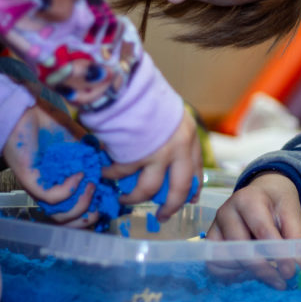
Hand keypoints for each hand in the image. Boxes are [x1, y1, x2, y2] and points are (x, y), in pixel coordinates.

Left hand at [2, 101, 98, 228]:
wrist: (26, 111)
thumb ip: (96, 159)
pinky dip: (69, 190)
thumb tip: (117, 171)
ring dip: (80, 205)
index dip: (94, 212)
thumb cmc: (51, 125)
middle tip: (100, 205)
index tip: (109, 201)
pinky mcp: (30, 181)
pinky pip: (51, 198)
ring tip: (90, 185)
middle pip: (67, 222)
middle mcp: (49, 190)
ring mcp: (39, 187)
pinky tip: (78, 174)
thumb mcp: (82, 144)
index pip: (76, 211)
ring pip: (58, 215)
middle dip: (87, 218)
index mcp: (62, 184)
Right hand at [102, 107, 201, 221]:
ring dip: (135, 199)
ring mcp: (158, 153)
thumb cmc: (146, 97)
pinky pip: (121, 174)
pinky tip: (104, 175)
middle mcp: (180, 147)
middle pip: (179, 188)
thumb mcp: (170, 115)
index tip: (190, 200)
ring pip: (148, 189)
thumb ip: (172, 136)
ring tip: (126, 200)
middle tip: (163, 216)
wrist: (129, 85)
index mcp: (190, 136)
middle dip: (171, 206)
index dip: (193, 188)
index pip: (196, 170)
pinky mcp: (135, 155)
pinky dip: (111, 176)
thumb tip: (168, 159)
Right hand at [206, 172, 300, 287]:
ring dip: (245, 272)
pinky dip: (231, 275)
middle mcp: (226, 212)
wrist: (263, 193)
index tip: (291, 271)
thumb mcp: (292, 213)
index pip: (261, 230)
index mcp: (248, 200)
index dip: (277, 253)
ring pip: (224, 259)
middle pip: (239, 247)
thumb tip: (298, 265)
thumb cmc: (276, 204)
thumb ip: (296, 238)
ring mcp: (215, 227)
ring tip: (267, 275)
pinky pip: (214, 266)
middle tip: (281, 282)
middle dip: (262, 268)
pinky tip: (249, 274)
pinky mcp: (210, 242)